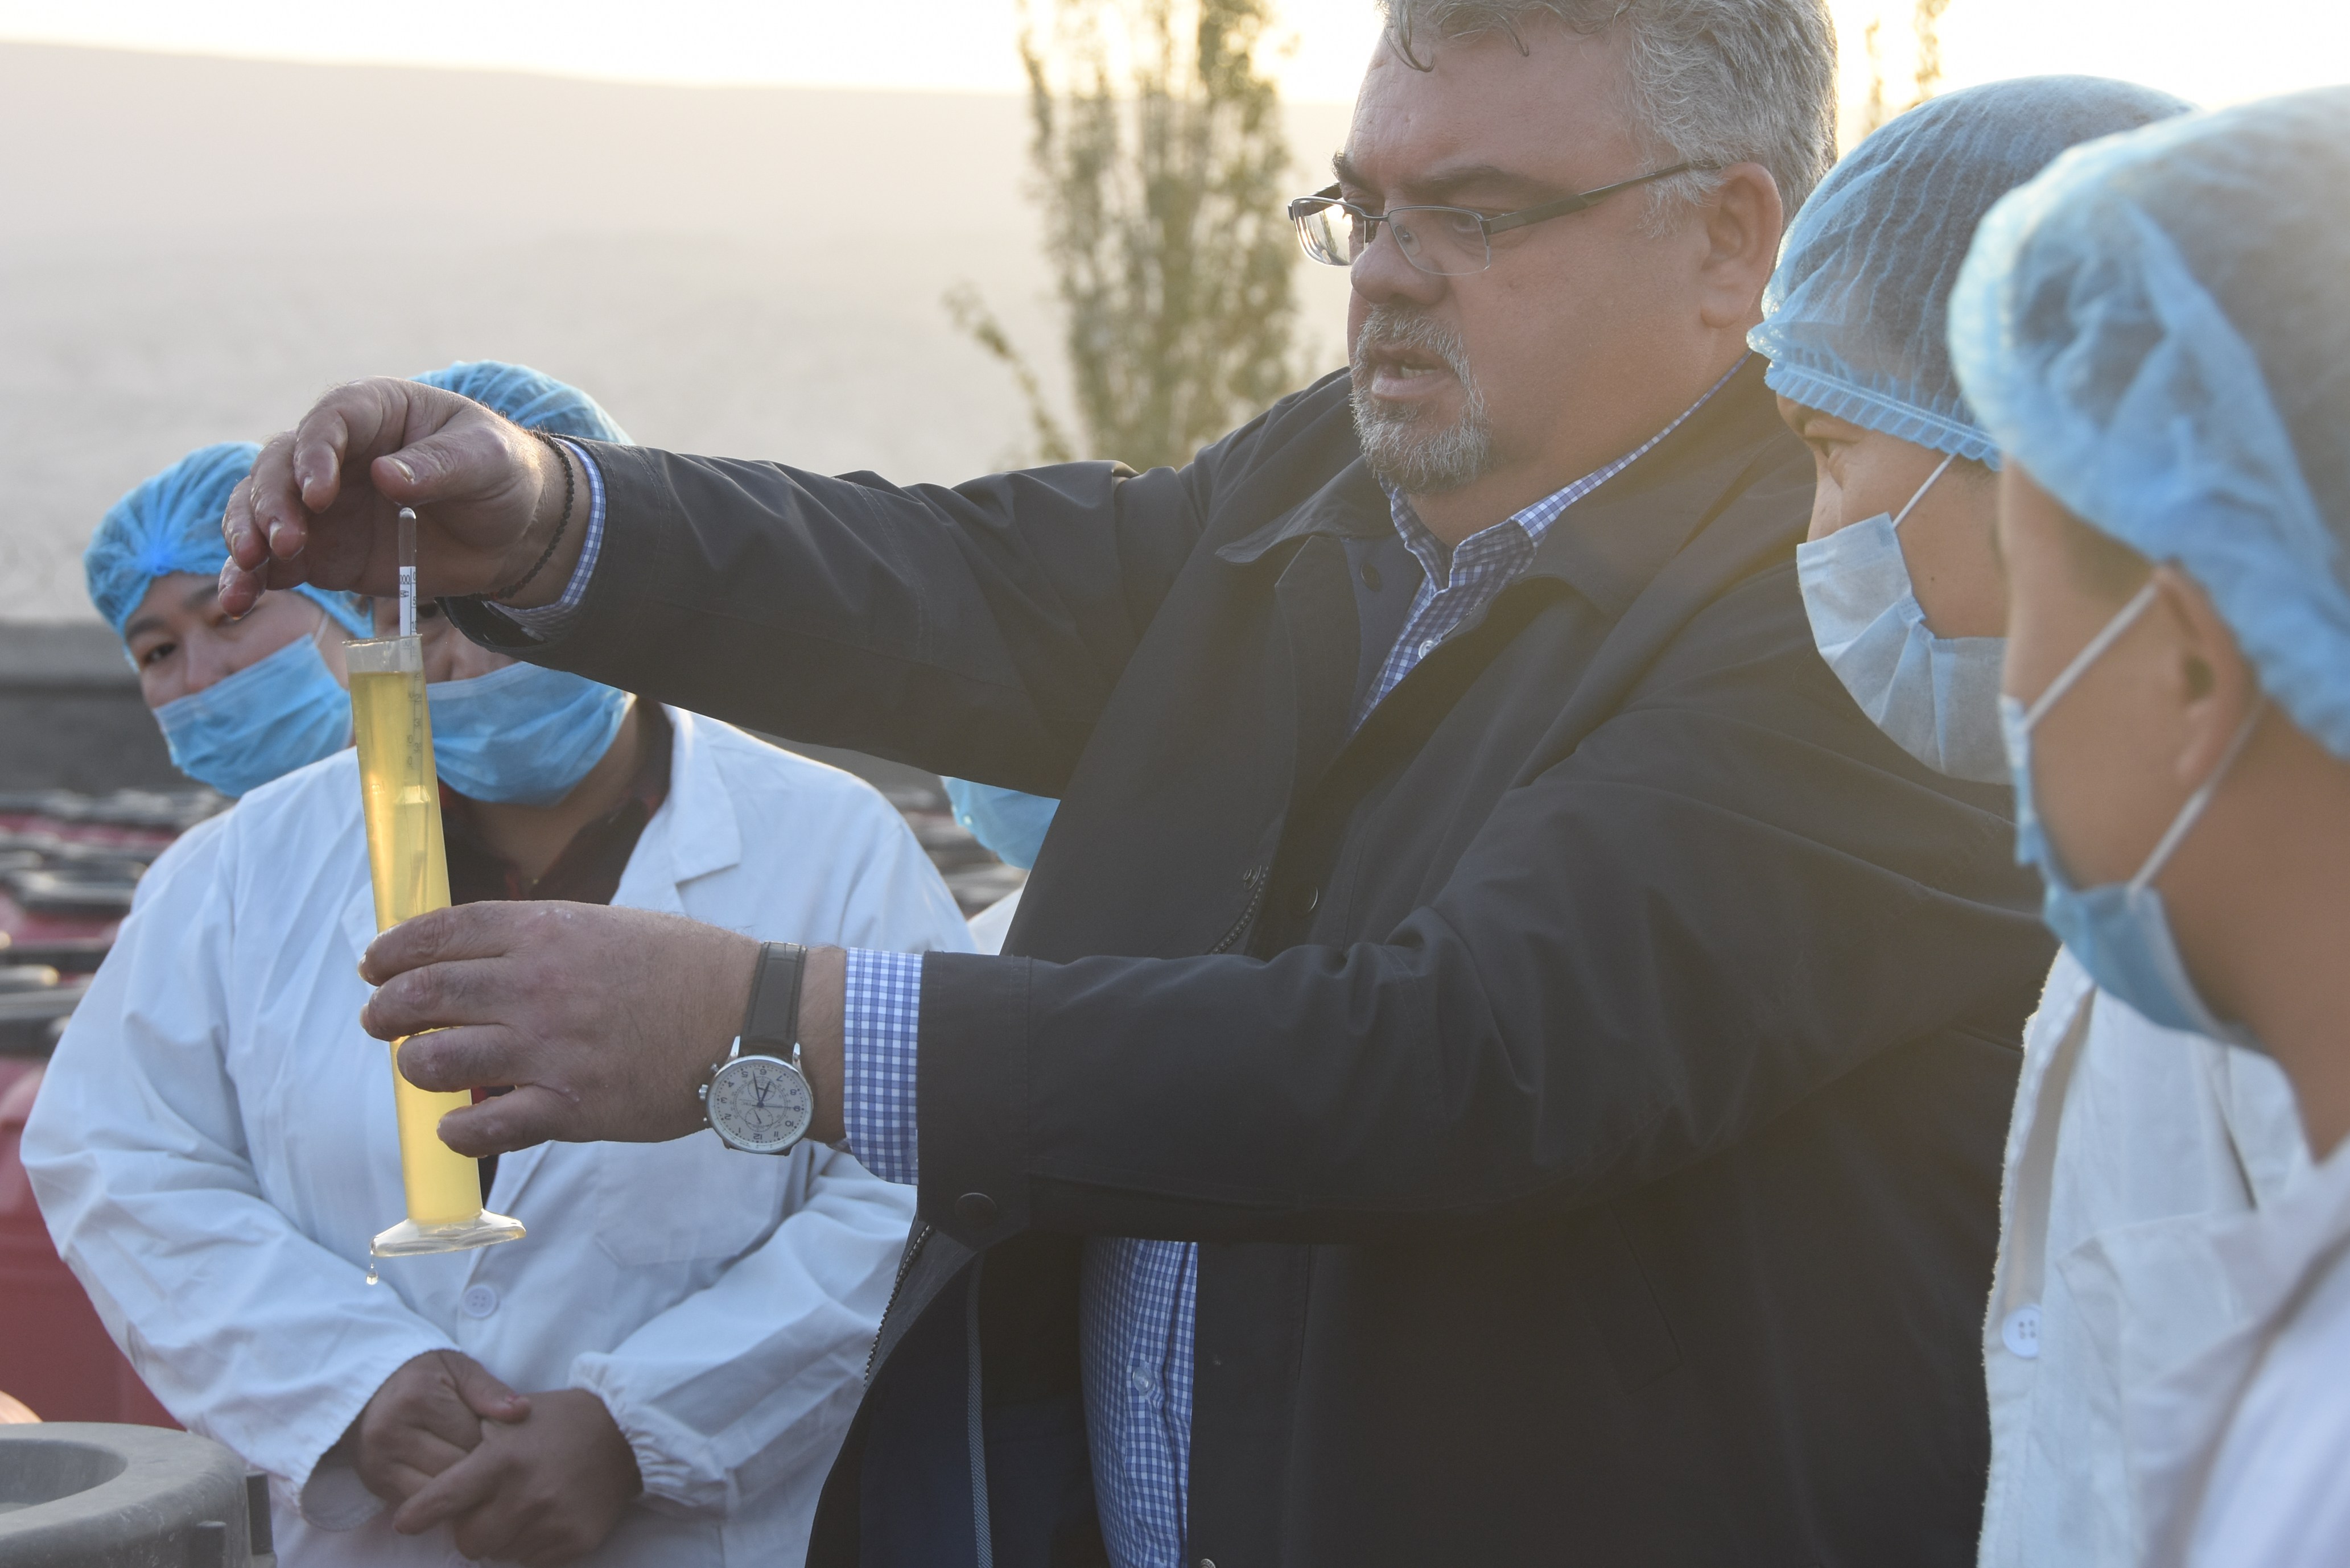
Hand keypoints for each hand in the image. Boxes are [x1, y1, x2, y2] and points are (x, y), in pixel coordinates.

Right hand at [217, 378, 575, 615]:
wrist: (513, 532)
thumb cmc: (500, 473)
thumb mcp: (486, 459)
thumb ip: (440, 466)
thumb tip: (387, 476)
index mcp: (373, 412)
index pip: (328, 420)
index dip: (314, 453)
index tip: (318, 492)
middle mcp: (334, 454)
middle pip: (279, 467)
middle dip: (271, 502)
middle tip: (285, 540)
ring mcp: (321, 505)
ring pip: (261, 511)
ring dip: (246, 536)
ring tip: (249, 571)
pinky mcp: (321, 551)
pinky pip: (274, 561)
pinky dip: (251, 578)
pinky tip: (239, 600)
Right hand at [343, 1350, 530, 1505]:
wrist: (369, 1387)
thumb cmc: (423, 1375)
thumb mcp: (458, 1368)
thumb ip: (489, 1390)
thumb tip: (522, 1412)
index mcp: (418, 1398)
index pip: (471, 1437)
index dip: (493, 1442)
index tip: (502, 1438)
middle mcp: (392, 1432)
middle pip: (453, 1469)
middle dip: (478, 1468)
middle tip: (492, 1460)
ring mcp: (379, 1460)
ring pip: (436, 1492)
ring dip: (459, 1488)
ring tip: (472, 1472)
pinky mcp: (374, 1482)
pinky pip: (417, 1502)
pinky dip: (438, 1498)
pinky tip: (450, 1483)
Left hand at [358, 902, 831, 1154]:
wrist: (753, 1020)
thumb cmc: (692, 970)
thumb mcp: (613, 927)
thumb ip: (547, 941)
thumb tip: (486, 960)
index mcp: (550, 932)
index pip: (443, 932)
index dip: (395, 949)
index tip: (374, 965)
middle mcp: (537, 986)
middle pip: (425, 994)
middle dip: (387, 1010)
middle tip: (380, 1022)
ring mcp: (550, 1049)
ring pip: (436, 1061)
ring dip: (415, 1066)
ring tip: (422, 1068)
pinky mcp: (571, 1108)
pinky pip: (483, 1127)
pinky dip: (456, 1131)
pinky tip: (458, 1125)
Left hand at [391, 1389, 641, 1567]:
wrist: (626, 1434)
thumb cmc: (560, 1421)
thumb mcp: (512, 1418)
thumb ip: (472, 1447)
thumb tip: (432, 1488)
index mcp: (503, 1460)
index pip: (441, 1499)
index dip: (417, 1514)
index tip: (405, 1522)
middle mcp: (525, 1496)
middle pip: (468, 1540)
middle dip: (470, 1526)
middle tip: (487, 1506)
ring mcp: (552, 1523)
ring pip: (499, 1554)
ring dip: (502, 1537)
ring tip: (523, 1506)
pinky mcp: (575, 1543)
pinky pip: (531, 1561)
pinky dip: (531, 1545)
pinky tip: (544, 1517)